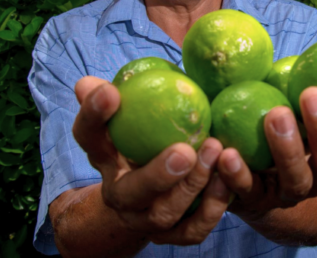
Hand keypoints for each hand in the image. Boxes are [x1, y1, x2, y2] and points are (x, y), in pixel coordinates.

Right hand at [72, 76, 230, 245]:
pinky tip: (228, 179)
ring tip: (215, 153)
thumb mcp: (132, 114)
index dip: (93, 115)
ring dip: (192, 187)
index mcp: (104, 157)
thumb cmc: (148, 137)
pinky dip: (213, 207)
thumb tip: (91, 82)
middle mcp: (119, 194)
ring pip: (163, 214)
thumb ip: (122, 94)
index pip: (88, 136)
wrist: (149, 195)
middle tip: (185, 150)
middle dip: (157, 175)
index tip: (110, 92)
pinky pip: (193, 229)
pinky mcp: (173, 235)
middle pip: (130, 192)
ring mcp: (145, 219)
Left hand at [217, 67, 316, 218]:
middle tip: (312, 93)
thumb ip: (295, 81)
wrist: (257, 199)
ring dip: (286, 148)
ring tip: (274, 116)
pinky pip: (248, 190)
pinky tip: (225, 152)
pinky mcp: (256, 205)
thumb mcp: (292, 109)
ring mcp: (290, 193)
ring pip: (296, 177)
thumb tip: (293, 40)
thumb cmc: (276, 137)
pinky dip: (237, 173)